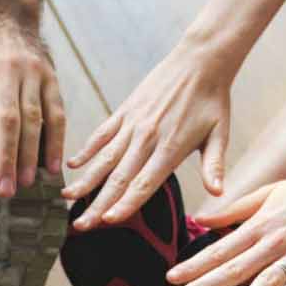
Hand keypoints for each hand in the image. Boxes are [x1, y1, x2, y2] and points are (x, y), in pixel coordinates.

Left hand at [0, 22, 66, 196]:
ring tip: (24, 183)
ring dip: (30, 154)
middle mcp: (6, 69)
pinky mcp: (51, 78)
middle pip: (8, 121)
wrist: (5, 22)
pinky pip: (57, 113)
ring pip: (34, 119)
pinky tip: (52, 167)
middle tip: (4, 191)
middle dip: (6, 159)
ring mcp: (32, 73)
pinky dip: (57, 141)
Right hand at [64, 39, 231, 228]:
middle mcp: (146, 138)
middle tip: (80, 225)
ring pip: (103, 158)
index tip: (108, 220)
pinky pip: (101, 134)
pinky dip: (86, 149)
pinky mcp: (124, 111)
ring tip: (66, 198)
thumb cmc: (212, 100)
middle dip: (97, 203)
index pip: (143, 183)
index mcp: (170, 148)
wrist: (200, 59)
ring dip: (85, 180)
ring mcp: (132, 124)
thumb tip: (219, 193)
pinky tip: (72, 165)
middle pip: (118, 178)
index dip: (125, 203)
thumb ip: (214, 166)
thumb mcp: (219, 134)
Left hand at [167, 156, 285, 285]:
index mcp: (260, 225)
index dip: (195, 265)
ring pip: (271, 279)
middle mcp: (276, 241)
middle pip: (237, 267)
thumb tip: (199, 220)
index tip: (172, 278)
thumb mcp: (266, 194)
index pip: (221, 249)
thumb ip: (233, 211)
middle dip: (207, 285)